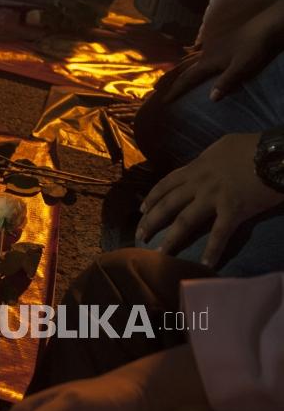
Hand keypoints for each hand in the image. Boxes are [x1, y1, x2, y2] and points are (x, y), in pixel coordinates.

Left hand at [137, 133, 283, 266]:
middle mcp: (198, 183)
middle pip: (167, 204)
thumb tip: (198, 166)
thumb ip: (206, 161)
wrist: (274, 153)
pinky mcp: (233, 210)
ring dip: (171, 239)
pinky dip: (213, 251)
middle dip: (151, 221)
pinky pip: (220, 234)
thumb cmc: (252, 146)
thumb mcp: (221, 147)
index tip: (141, 211)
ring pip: (185, 221)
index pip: (166, 184)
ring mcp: (214, 198)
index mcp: (196, 168)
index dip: (151, 198)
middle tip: (140, 235)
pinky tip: (205, 264)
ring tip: (160, 253)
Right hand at [160, 0, 283, 103]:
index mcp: (208, 62)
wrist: (266, 26)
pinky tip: (193, 52)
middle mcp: (205, 53)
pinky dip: (191, 54)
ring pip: (190, 58)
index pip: (187, 79)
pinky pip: (199, 50)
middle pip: (183, 68)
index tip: (163, 100)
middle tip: (157, 87)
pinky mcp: (219, 41)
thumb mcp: (242, 67)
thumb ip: (226, 82)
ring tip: (169, 73)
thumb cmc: (254, 47)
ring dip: (178, 67)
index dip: (175, 90)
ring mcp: (211, 45)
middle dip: (171, 79)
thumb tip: (211, 99)